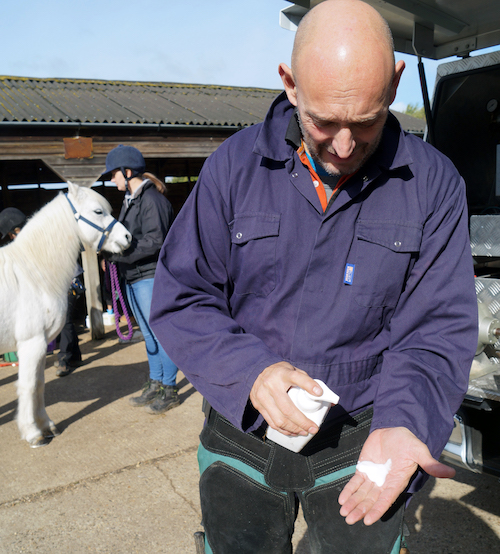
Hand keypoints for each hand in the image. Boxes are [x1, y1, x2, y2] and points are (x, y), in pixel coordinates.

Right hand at [249, 362, 323, 435]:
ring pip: (279, 419)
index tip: (319, 393)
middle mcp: (271, 384)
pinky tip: (292, 431)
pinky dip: (283, 430)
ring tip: (304, 431)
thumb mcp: (293, 371)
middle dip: (302, 422)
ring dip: (294, 429)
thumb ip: (307, 381)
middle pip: (287, 408)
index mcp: (282, 374)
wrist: (258, 372)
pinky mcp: (258, 405)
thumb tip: (325, 396)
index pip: (296, 378)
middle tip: (313, 428)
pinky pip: (272, 422)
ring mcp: (262, 396)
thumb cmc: (280, 373)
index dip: (308, 385)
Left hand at [338, 427, 454, 525]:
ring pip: (362, 493)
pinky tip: (342, 499)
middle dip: (361, 510)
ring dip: (353, 504)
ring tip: (344, 514)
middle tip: (350, 520)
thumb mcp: (419, 450)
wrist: (394, 430)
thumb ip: (430, 463)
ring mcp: (373, 476)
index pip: (387, 498)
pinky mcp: (364, 468)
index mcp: (397, 481)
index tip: (368, 520)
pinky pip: (355, 482)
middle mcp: (384, 482)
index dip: (378, 509)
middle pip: (371, 499)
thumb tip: (450, 473)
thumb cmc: (408, 442)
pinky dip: (348, 490)